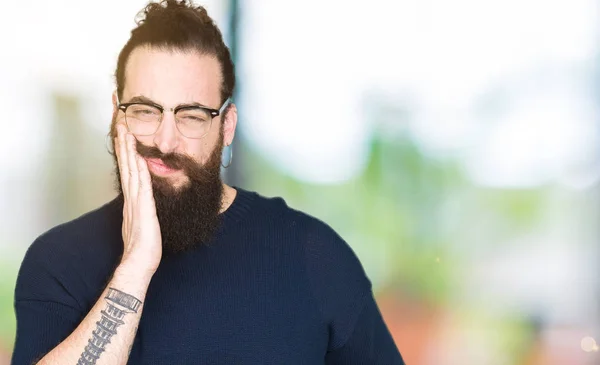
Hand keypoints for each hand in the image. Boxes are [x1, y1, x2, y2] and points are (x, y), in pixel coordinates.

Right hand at [115, 124, 161, 277]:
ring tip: (126, 133)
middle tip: (120, 126)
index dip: (125, 154)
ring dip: (129, 152)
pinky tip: (139, 158)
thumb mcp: (142, 223)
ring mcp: (136, 203)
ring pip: (132, 171)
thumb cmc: (143, 247)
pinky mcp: (143, 210)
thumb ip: (141, 210)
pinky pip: (141, 187)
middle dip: (123, 145)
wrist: (138, 263)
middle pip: (126, 166)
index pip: (128, 172)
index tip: (124, 137)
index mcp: (132, 201)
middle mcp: (132, 199)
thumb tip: (144, 202)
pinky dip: (140, 171)